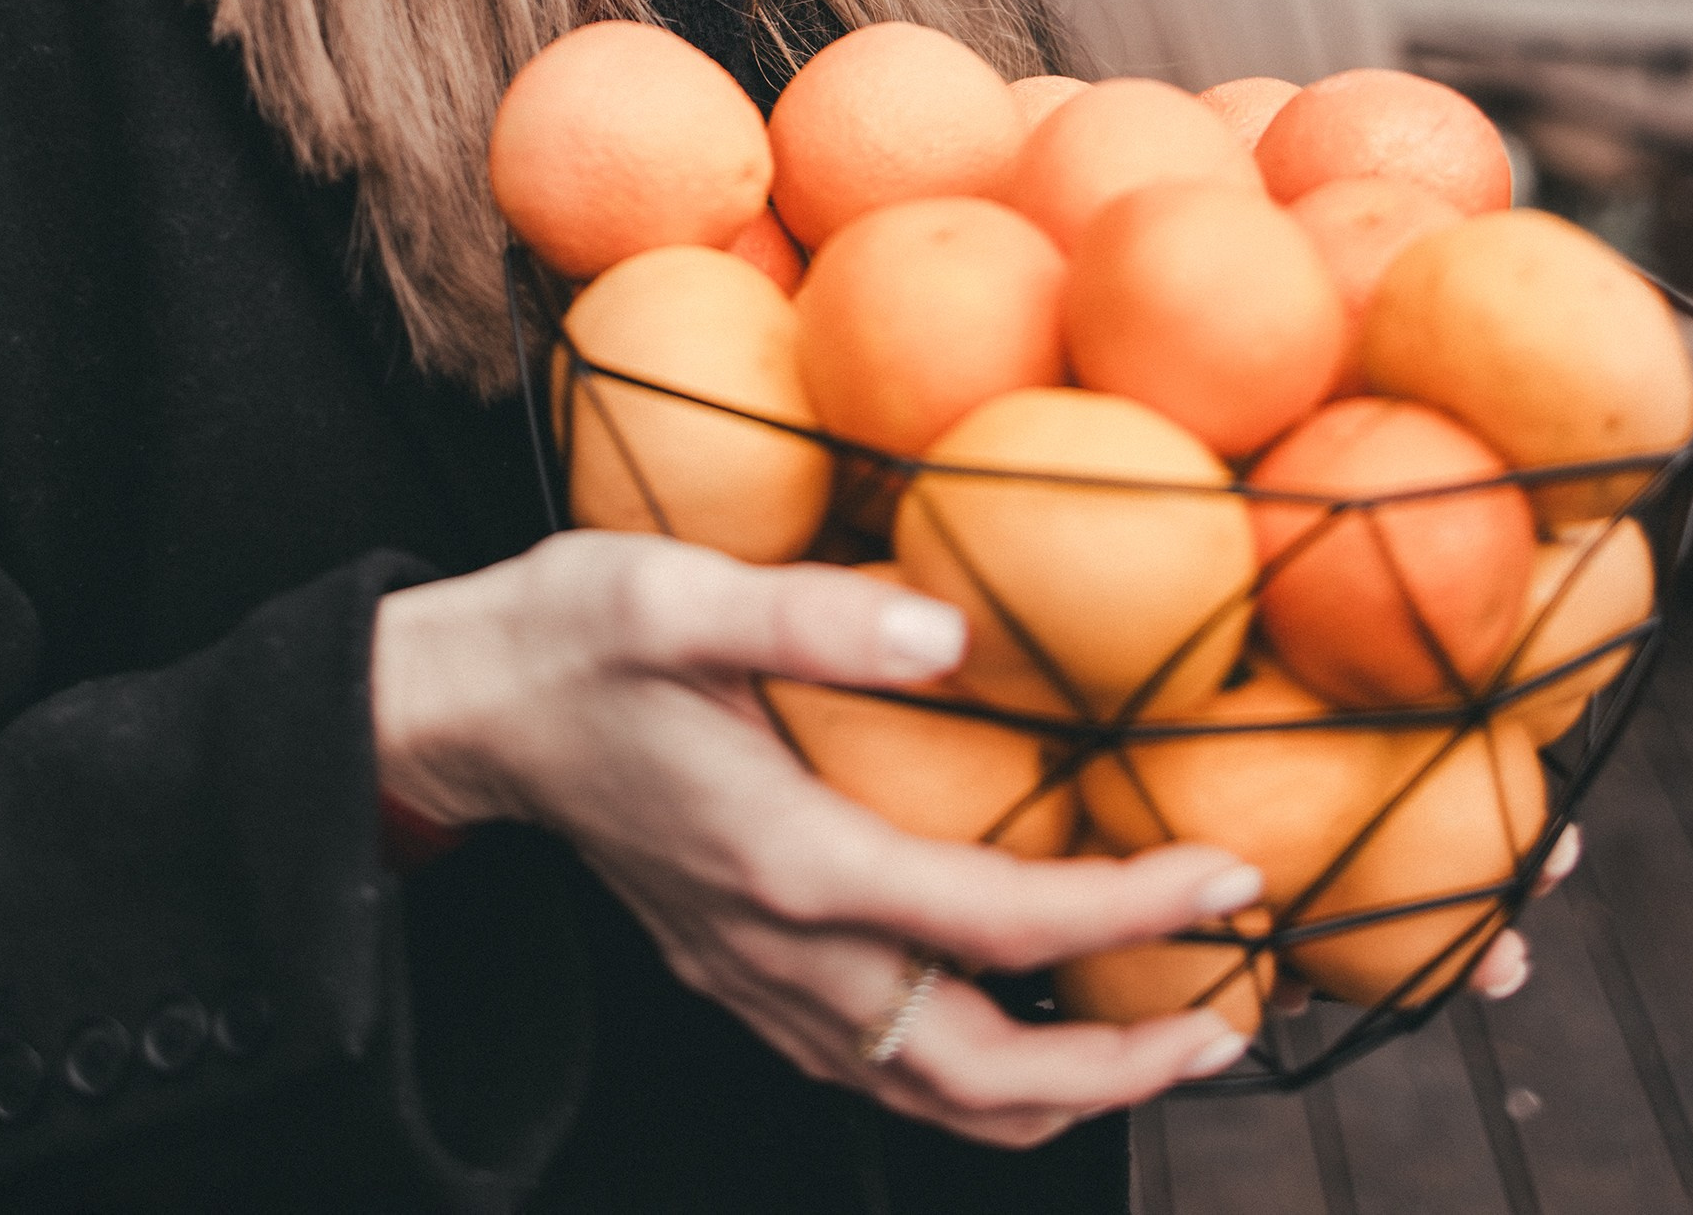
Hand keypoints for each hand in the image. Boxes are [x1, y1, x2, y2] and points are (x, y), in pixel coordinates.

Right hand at [371, 532, 1262, 1150]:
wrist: (461, 710)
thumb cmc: (569, 638)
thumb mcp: (674, 593)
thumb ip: (809, 616)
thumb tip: (951, 632)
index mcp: (789, 861)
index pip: (999, 921)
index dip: (1129, 915)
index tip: (1230, 882)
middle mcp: (783, 952)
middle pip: (982, 1074)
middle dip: (1124, 1067)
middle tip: (1232, 1016)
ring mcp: (759, 983)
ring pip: (934, 1100)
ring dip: (1061, 1093)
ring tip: (1162, 1042)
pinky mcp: (742, 979)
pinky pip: (883, 1075)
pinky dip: (978, 1078)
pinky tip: (1024, 1020)